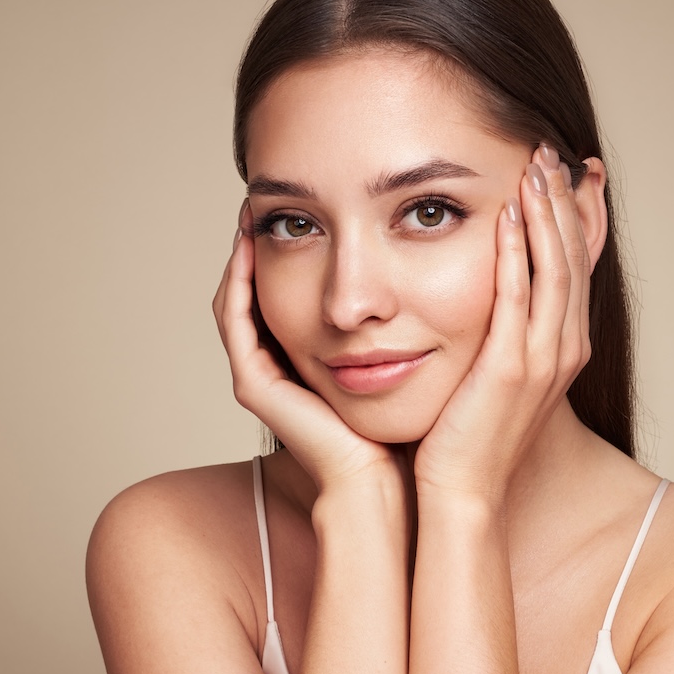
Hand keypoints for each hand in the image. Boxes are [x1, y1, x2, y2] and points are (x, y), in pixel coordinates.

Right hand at [212, 202, 403, 493]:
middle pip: (254, 291)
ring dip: (241, 255)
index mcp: (307, 356)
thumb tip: (438, 260)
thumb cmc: (409, 418)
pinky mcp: (254, 385)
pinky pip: (236, 323)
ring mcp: (260, 375)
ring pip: (237, 301)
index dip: (288, 245)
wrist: (390, 476)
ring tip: (251, 211)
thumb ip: (408, 312)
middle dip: (259, 242)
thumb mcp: (409, 348)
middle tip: (263, 198)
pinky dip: (238, 284)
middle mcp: (277, 365)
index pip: (287, 289)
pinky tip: (249, 248)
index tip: (304, 204)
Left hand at [412, 147, 596, 503]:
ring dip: (545, 213)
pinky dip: (516, 253)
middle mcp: (565, 350)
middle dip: (564, 200)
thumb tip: (488, 303)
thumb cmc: (466, 441)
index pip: (578, 267)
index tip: (569, 172)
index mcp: (564, 350)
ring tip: (534, 164)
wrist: (461, 496)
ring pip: (554, 270)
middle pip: (574, 258)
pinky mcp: (511, 370)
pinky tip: (506, 215)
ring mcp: (542, 361)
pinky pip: (518, 299)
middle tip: (552, 151)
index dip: (578, 217)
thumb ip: (499, 335)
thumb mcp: (492, 379)